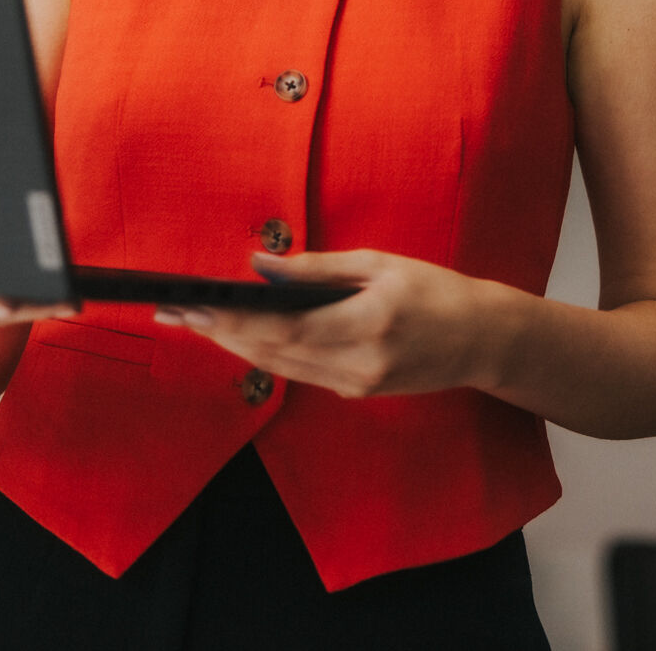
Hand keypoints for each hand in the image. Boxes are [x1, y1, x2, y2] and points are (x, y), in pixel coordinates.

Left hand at [154, 250, 504, 398]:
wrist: (481, 340)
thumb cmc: (436, 291)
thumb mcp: (380, 264)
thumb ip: (318, 268)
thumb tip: (261, 265)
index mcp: (366, 324)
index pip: (281, 326)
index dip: (231, 318)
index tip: (193, 303)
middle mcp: (356, 364)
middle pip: (270, 352)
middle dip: (217, 331)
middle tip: (174, 312)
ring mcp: (355, 384)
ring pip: (278, 367)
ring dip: (232, 344)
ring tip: (193, 322)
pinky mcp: (355, 391)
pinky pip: (298, 373)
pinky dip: (264, 354)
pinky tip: (239, 337)